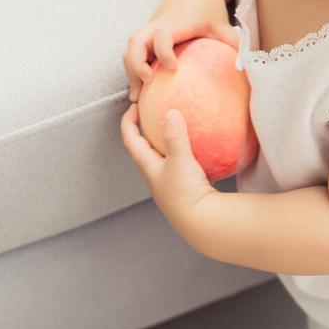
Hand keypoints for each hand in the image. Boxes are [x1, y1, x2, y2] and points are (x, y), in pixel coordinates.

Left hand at [119, 102, 216, 246]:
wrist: (201, 223)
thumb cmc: (186, 193)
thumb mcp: (180, 160)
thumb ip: (175, 136)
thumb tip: (170, 111)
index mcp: (148, 166)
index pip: (131, 139)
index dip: (128, 121)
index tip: (133, 105)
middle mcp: (155, 175)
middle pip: (142, 148)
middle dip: (142, 129)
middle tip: (150, 112)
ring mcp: (169, 183)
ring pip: (160, 157)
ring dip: (161, 141)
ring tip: (172, 127)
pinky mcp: (184, 188)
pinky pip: (179, 164)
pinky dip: (182, 151)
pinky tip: (196, 148)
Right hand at [122, 0, 240, 101]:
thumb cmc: (205, 6)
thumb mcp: (221, 22)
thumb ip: (231, 41)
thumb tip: (246, 66)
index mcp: (174, 22)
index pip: (162, 35)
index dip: (164, 51)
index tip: (173, 69)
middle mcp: (156, 26)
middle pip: (134, 42)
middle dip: (135, 65)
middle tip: (145, 87)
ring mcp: (149, 31)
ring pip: (129, 49)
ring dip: (131, 71)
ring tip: (138, 98)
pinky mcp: (146, 37)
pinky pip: (133, 53)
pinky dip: (134, 70)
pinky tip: (142, 92)